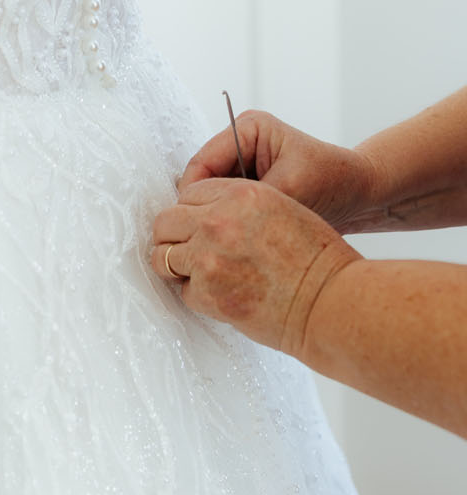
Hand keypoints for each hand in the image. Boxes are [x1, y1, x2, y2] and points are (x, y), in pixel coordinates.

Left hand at [150, 179, 360, 358]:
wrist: (331, 301)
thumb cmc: (317, 259)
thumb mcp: (283, 207)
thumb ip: (241, 205)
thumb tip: (208, 213)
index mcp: (241, 193)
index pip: (190, 193)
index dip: (192, 211)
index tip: (195, 225)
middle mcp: (219, 220)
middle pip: (166, 221)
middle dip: (174, 236)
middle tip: (187, 249)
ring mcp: (208, 256)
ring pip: (163, 256)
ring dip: (178, 265)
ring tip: (199, 274)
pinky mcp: (207, 291)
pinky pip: (183, 290)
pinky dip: (197, 294)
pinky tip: (220, 294)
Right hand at [179, 110, 383, 233]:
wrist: (363, 196)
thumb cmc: (336, 181)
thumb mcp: (291, 189)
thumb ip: (250, 201)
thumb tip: (216, 221)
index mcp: (248, 129)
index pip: (202, 163)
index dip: (194, 196)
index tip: (196, 226)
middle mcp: (241, 144)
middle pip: (204, 181)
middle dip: (207, 208)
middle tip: (211, 238)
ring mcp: (245, 166)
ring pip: (213, 197)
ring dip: (221, 218)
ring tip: (230, 240)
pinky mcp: (251, 187)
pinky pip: (228, 208)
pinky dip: (232, 223)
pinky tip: (241, 239)